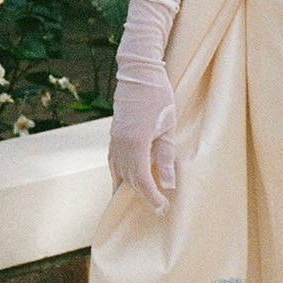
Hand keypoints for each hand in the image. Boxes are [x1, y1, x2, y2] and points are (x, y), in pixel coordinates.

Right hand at [107, 57, 176, 214]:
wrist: (138, 73)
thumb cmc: (158, 96)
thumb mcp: (168, 127)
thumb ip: (166, 157)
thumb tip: (169, 184)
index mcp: (134, 143)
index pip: (140, 180)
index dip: (151, 196)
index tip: (162, 207)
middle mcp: (119, 146)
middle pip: (128, 180)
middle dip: (143, 196)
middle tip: (159, 209)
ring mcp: (113, 141)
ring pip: (118, 174)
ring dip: (130, 189)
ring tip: (144, 201)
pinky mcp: (113, 138)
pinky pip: (114, 164)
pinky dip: (121, 176)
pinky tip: (128, 183)